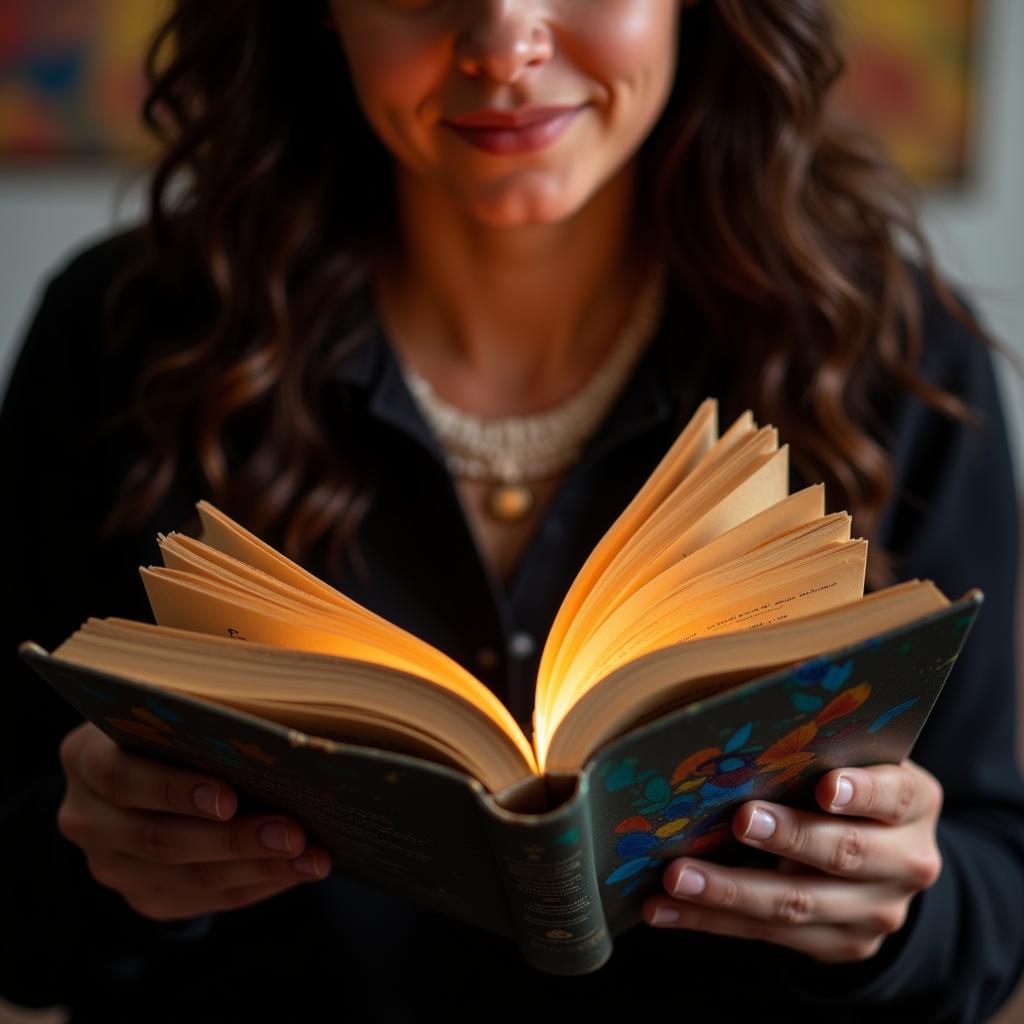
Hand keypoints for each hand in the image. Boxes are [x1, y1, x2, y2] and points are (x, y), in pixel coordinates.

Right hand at [56, 721, 332, 922]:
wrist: (152, 760)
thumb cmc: (178, 718)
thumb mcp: (178, 699)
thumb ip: (208, 706)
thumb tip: (280, 714)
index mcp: (84, 757)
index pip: (121, 777)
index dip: (175, 790)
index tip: (229, 799)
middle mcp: (87, 818)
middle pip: (161, 838)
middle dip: (234, 839)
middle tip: (292, 832)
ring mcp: (113, 865)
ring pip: (190, 876)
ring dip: (259, 867)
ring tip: (311, 855)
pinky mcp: (146, 896)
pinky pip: (207, 898)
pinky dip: (260, 884)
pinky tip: (300, 868)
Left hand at [643, 757, 943, 963]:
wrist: (888, 856)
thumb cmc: (846, 780)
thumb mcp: (853, 757)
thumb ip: (817, 746)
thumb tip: (737, 723)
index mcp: (915, 802)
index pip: (895, 794)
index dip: (862, 792)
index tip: (825, 786)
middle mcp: (907, 862)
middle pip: (845, 853)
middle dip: (788, 837)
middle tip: (739, 819)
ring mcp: (876, 912)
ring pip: (797, 904)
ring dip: (729, 892)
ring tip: (677, 876)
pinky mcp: (841, 945)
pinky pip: (768, 935)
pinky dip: (709, 920)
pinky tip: (664, 908)